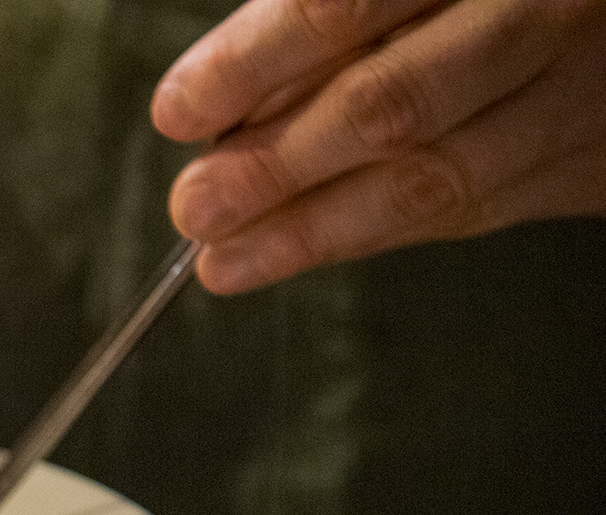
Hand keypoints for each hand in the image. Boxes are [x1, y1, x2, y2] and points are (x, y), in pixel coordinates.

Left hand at [152, 0, 605, 293]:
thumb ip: (329, 17)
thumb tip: (232, 101)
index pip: (350, 3)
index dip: (255, 62)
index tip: (181, 109)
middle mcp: (546, 13)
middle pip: (394, 104)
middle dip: (278, 166)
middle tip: (197, 204)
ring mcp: (579, 92)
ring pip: (436, 179)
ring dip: (314, 229)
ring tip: (228, 258)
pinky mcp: (593, 162)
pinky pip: (476, 209)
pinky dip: (377, 233)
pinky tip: (304, 249)